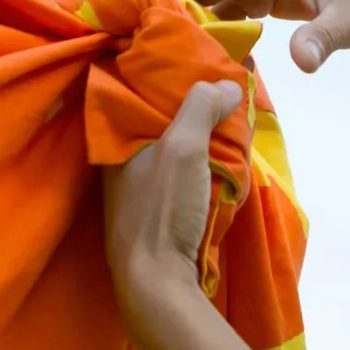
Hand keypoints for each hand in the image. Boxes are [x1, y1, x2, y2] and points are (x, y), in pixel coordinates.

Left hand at [103, 80, 243, 319]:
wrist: (156, 283)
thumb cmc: (163, 209)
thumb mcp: (183, 148)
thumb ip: (201, 108)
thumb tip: (226, 85)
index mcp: (116, 141)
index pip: (138, 92)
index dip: (169, 76)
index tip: (202, 66)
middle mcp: (121, 162)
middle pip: (160, 120)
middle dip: (193, 106)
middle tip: (226, 93)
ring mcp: (139, 190)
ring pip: (174, 148)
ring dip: (202, 137)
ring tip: (233, 122)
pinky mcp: (157, 213)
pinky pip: (181, 173)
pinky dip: (202, 164)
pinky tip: (224, 163)